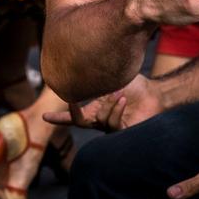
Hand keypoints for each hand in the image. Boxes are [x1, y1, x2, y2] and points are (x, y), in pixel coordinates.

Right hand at [47, 71, 169, 131]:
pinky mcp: (123, 133)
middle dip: (72, 114)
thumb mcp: (111, 78)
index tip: (44, 116)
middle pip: (79, 122)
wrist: (155, 93)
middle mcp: (100, 120)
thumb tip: (82, 66)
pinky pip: (112, 125)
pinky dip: (116, 110)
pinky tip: (123, 100)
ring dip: (108, 104)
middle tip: (73, 101)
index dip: (58, 118)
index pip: (73, 116)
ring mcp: (111, 128)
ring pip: (99, 120)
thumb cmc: (135, 85)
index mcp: (94, 110)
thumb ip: (96, 78)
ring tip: (120, 93)